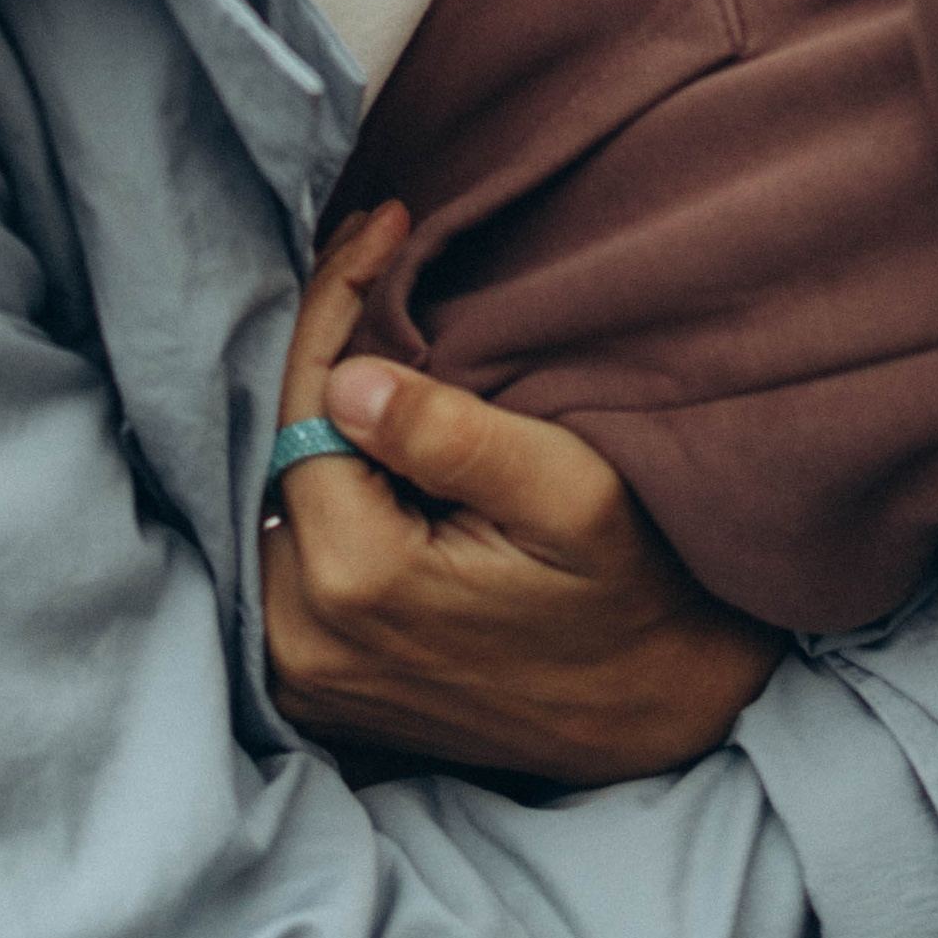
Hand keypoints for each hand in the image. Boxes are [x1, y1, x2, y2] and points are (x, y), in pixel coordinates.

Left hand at [261, 208, 783, 783]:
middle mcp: (301, 637)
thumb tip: (346, 380)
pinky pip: (288, 554)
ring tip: (372, 325)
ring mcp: (299, 672)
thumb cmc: (635, 589)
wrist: (659, 712)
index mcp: (357, 579)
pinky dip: (319, 484)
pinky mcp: (311, 686)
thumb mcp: (573, 495)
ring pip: (278, 498)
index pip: (305, 408)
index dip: (337, 307)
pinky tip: (364, 424)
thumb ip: (457, 437)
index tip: (380, 226)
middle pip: (279, 452)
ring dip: (318, 416)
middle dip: (326, 351)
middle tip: (372, 254)